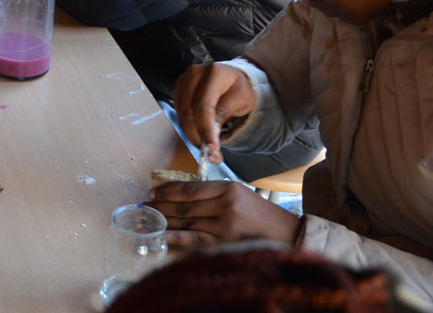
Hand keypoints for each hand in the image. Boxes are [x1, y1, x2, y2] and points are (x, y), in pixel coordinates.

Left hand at [146, 179, 299, 247]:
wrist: (286, 234)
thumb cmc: (260, 212)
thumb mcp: (239, 192)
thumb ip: (213, 192)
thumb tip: (182, 194)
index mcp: (228, 188)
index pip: (190, 189)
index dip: (168, 190)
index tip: (153, 191)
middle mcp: (225, 206)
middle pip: (185, 206)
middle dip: (162, 205)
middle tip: (146, 205)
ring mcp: (225, 227)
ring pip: (187, 222)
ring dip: (165, 220)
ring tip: (149, 218)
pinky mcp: (225, 244)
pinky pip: (195, 240)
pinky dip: (176, 237)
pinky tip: (162, 235)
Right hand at [173, 63, 256, 164]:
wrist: (231, 78)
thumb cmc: (238, 88)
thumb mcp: (241, 100)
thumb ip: (224, 114)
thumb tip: (211, 135)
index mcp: (213, 73)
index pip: (203, 106)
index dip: (205, 129)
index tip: (212, 148)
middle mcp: (194, 74)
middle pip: (189, 112)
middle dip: (199, 136)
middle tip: (211, 154)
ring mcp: (183, 82)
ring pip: (182, 116)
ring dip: (193, 136)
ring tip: (208, 149)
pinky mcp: (178, 91)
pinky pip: (180, 115)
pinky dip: (189, 129)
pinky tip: (201, 137)